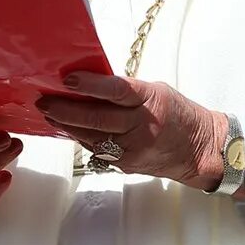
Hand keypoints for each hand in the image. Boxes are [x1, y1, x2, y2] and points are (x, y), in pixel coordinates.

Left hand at [37, 73, 223, 191]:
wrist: (200, 150)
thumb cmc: (178, 115)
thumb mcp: (157, 92)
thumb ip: (127, 91)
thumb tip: (91, 85)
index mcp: (151, 100)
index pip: (116, 90)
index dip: (90, 85)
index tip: (67, 80)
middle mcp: (142, 125)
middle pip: (98, 118)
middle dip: (66, 110)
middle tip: (44, 102)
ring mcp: (133, 148)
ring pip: (92, 136)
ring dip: (67, 125)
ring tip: (49, 114)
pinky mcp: (127, 164)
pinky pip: (98, 149)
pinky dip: (82, 138)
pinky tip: (68, 129)